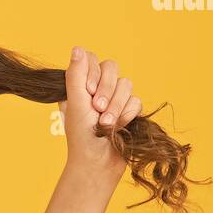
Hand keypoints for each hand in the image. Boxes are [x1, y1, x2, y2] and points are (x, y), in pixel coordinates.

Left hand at [60, 46, 142, 181]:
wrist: (99, 163)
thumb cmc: (82, 136)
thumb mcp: (75, 103)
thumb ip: (76, 75)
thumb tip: (77, 48)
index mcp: (79, 85)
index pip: (91, 59)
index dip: (93, 72)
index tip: (87, 90)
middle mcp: (96, 88)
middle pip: (112, 67)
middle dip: (107, 89)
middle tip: (97, 109)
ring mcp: (113, 98)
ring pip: (126, 83)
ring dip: (116, 105)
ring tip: (106, 124)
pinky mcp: (128, 110)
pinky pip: (136, 100)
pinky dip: (127, 114)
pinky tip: (120, 127)